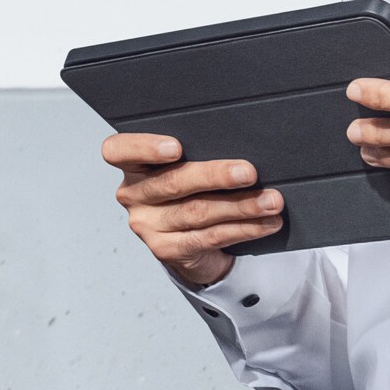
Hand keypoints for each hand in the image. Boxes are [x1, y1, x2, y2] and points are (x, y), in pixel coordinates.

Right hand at [102, 132, 283, 286]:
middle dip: (215, 176)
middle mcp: (133, 194)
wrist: (191, 239)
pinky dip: (244, 228)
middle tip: (249, 172)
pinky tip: (266, 222)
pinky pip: (210, 237)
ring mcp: (147, 225)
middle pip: (172, 183)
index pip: (118, 150)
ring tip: (271, 201)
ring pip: (197, 212)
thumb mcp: (188, 165)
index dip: (144, 147)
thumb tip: (244, 140)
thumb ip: (199, 153)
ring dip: (241, 206)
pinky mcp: (166, 250)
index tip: (176, 148)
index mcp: (132, 165)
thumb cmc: (193, 188)